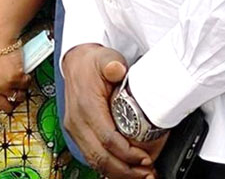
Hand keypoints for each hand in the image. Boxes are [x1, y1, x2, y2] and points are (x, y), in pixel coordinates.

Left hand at [0, 44, 29, 113]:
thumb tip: (0, 90)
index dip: (3, 105)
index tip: (9, 103)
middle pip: (6, 106)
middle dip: (14, 101)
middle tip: (18, 92)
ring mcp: (4, 84)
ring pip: (19, 96)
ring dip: (21, 88)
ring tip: (18, 76)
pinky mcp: (15, 78)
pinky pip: (26, 84)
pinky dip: (26, 77)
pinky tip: (21, 68)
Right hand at [61, 44, 156, 178]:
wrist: (76, 63)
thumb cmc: (92, 63)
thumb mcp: (104, 58)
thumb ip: (111, 63)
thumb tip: (117, 68)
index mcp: (85, 105)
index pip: (108, 138)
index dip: (129, 153)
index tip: (147, 157)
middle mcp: (77, 120)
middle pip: (101, 156)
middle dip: (127, 170)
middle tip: (148, 173)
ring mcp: (75, 129)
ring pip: (95, 161)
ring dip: (119, 173)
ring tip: (141, 176)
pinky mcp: (78, 134)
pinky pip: (92, 157)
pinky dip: (109, 168)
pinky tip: (126, 171)